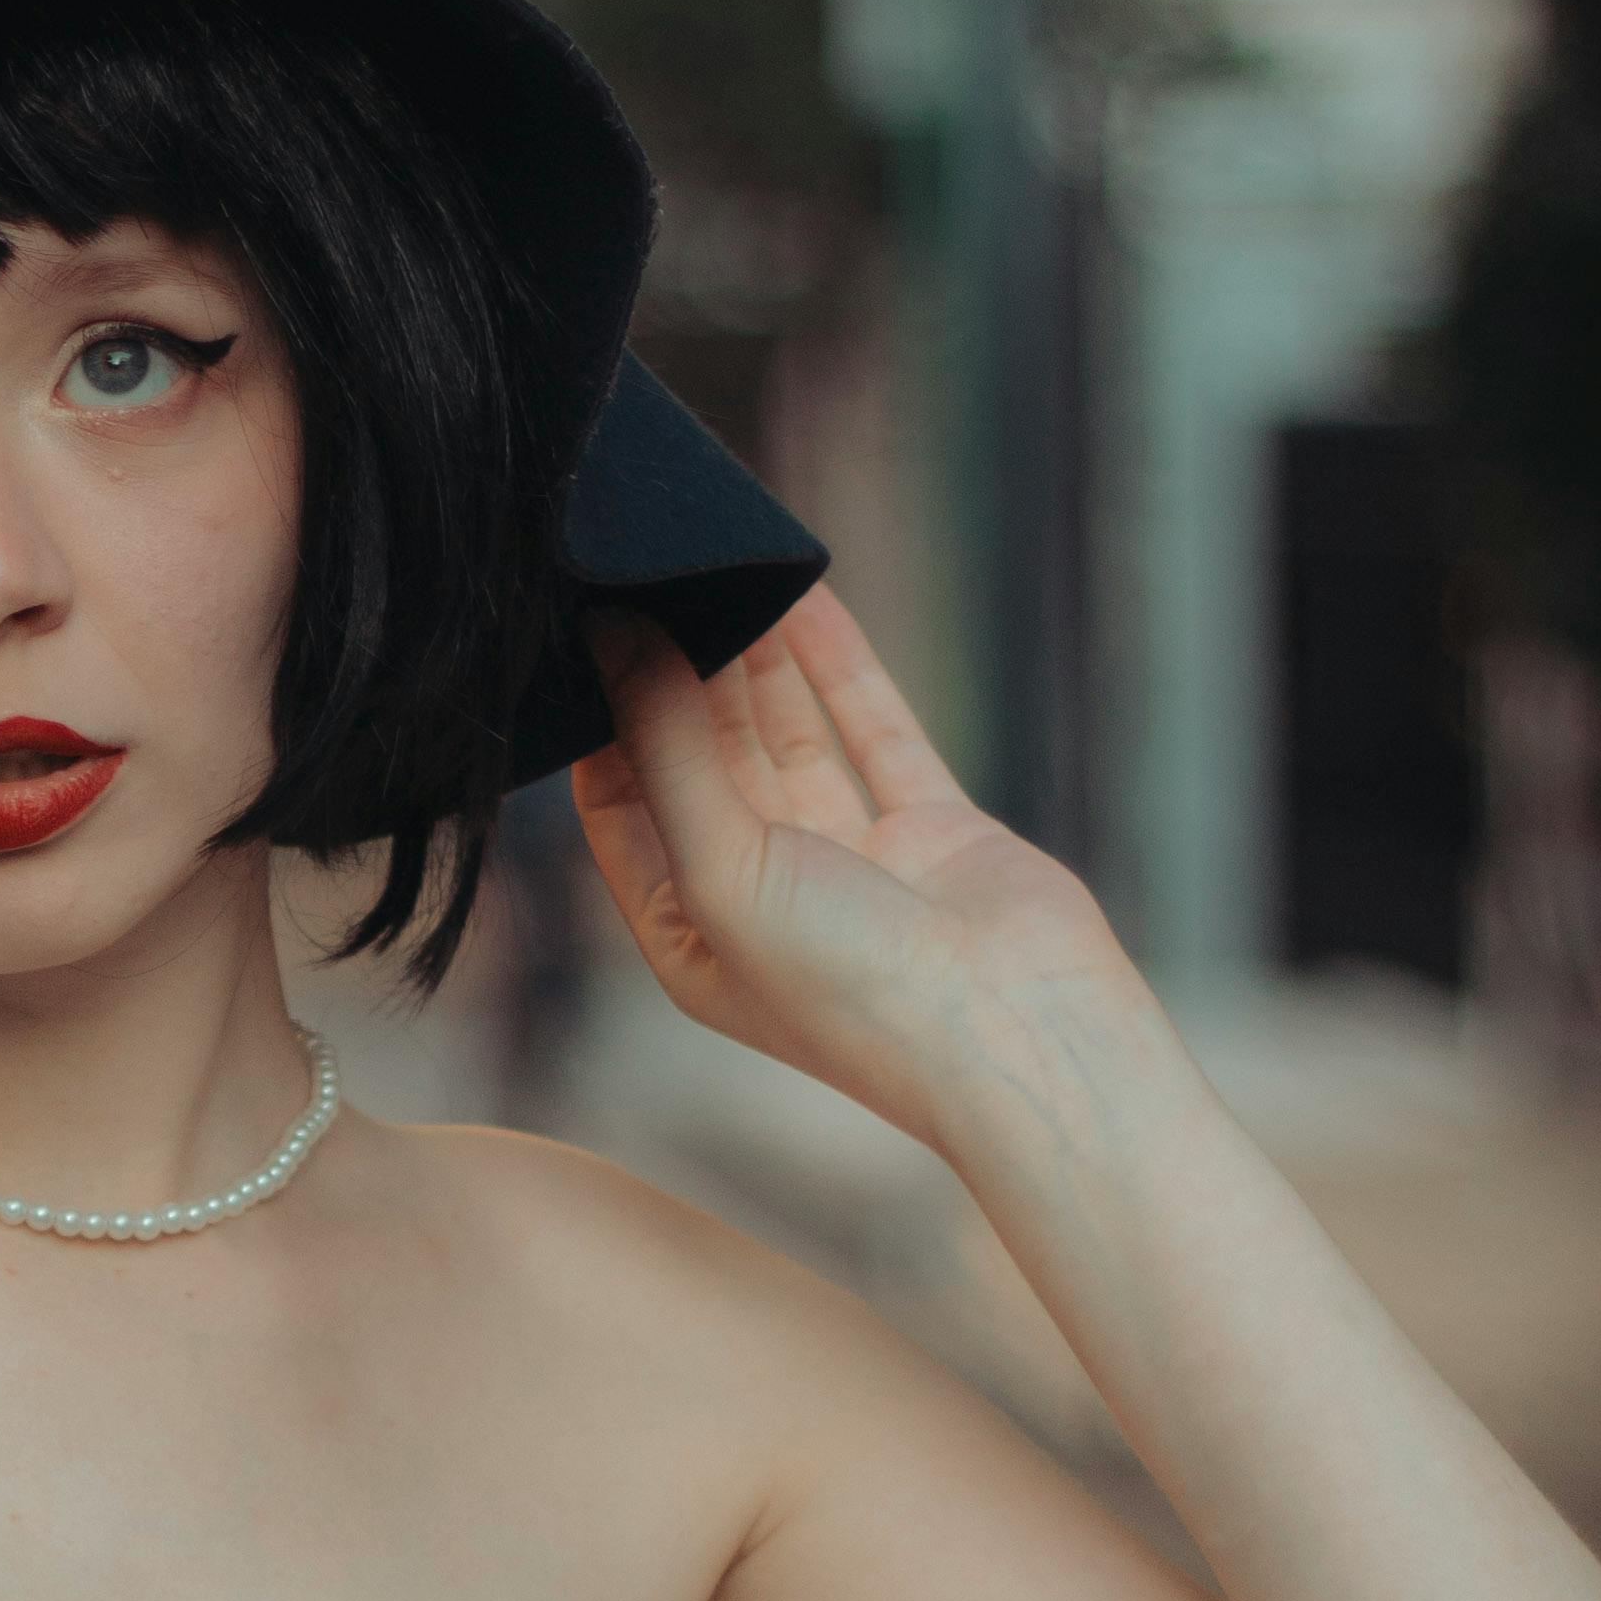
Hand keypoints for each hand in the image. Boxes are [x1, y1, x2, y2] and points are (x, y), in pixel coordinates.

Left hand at [568, 585, 1136, 1143]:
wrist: (1015, 1034)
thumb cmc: (849, 990)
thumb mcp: (723, 871)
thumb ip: (668, 753)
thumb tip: (617, 641)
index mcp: (688, 937)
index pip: (622, 810)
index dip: (603, 724)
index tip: (585, 633)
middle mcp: (761, 900)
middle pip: (700, 764)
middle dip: (676, 675)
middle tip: (651, 577)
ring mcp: (847, 863)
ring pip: (786, 737)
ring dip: (754, 659)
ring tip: (716, 566)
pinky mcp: (925, 830)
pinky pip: (870, 728)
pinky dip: (838, 665)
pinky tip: (803, 596)